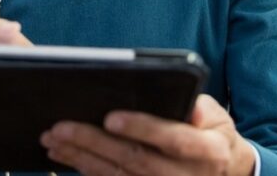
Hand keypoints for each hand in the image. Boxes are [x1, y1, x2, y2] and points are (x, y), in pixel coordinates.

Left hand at [40, 94, 255, 175]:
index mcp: (208, 151)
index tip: (111, 118)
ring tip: (52, 138)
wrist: (223, 172)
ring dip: (80, 157)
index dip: (142, 128)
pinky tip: (63, 155)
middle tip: (61, 127)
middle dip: (95, 143)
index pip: (173, 139)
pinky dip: (85, 169)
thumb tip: (190, 106)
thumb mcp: (217, 116)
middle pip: (135, 160)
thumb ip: (202, 109)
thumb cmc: (212, 133)